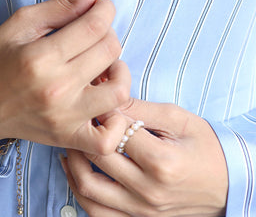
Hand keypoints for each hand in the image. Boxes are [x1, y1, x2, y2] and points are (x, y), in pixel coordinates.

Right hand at [0, 0, 129, 153]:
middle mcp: (57, 88)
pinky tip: (103, 100)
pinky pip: (108, 139)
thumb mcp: (23, 22)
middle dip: (108, 33)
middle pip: (110, 50)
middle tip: (93, 34)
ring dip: (118, 71)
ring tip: (102, 66)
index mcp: (41, 57)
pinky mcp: (68, 138)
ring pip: (119, 90)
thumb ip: (64, 3)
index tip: (98, 7)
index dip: (104, 9)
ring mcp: (65, 118)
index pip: (95, 25)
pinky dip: (116, 121)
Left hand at [62, 99, 227, 215]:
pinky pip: (96, 213)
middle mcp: (148, 191)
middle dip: (84, 131)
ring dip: (74, 162)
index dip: (102, 111)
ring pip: (88, 189)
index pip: (115, 132)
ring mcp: (141, 211)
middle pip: (98, 157)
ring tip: (73, 139)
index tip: (97, 98)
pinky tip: (75, 169)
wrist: (228, 186)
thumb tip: (108, 96)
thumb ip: (141, 107)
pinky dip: (79, 191)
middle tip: (81, 114)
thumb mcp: (179, 119)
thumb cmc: (206, 148)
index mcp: (161, 162)